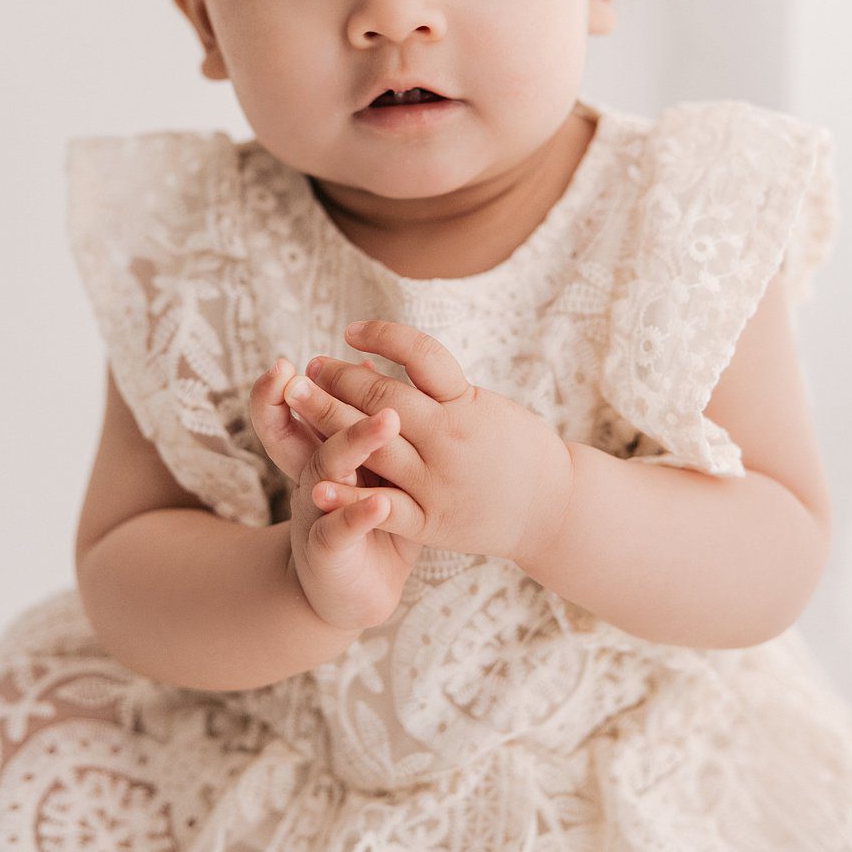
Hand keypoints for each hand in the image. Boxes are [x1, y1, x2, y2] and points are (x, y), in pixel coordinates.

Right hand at [249, 356, 421, 631]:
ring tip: (385, 422)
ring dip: (351, 445)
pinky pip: (340, 529)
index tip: (284, 364)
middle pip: (296, 436)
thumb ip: (364, 419)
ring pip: (325, 474)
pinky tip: (380, 501)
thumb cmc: (366, 521)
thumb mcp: (366, 466)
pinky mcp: (331, 552)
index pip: (287, 416)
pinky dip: (357, 515)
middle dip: (301, 403)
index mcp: (320, 456)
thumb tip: (368, 362)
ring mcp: (318, 515)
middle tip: (309, 370)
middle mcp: (312, 481)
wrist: (352, 594)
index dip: (277, 392)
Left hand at [299, 320, 574, 563]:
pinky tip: (316, 483)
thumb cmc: (517, 449)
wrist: (553, 510)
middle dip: (337, 379)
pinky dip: (349, 496)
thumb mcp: (487, 404)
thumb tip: (394, 349)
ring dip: (328, 419)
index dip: (381, 337)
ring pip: (372, 446)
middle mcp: (450, 438)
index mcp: (466, 403)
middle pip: (381, 399)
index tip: (348, 330)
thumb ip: (442, 386)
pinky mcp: (432, 521)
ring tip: (298, 400)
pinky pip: (384, 507)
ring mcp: (439, 481)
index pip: (419, 355)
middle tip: (307, 368)